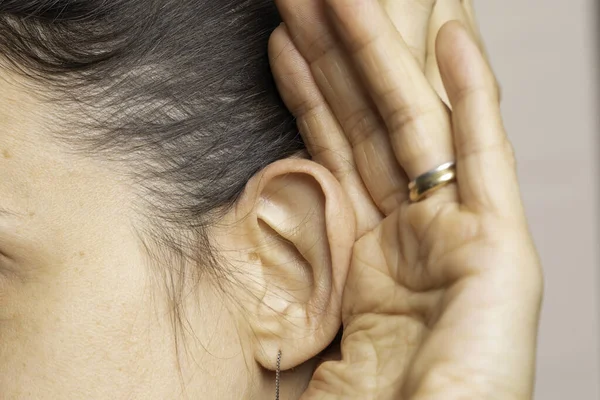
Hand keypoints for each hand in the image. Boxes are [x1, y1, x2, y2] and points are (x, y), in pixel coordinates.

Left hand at [270, 0, 542, 398]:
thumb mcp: (310, 333)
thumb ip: (292, 280)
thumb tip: (245, 238)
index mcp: (366, 256)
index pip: (332, 154)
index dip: (308, 96)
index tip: (285, 44)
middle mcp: (412, 235)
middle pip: (367, 127)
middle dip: (338, 58)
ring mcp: (459, 236)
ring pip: (415, 126)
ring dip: (383, 57)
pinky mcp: (503, 250)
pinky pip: (485, 159)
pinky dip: (473, 96)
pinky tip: (451, 41)